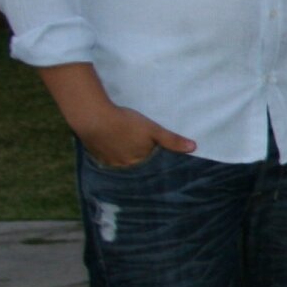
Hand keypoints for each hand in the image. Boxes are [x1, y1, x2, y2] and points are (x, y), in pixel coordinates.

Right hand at [75, 102, 195, 170]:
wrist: (93, 117)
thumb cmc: (125, 123)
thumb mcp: (152, 129)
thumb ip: (171, 140)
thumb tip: (193, 148)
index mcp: (138, 162)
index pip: (151, 169)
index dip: (155, 165)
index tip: (160, 165)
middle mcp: (123, 166)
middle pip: (135, 167)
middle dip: (141, 164)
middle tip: (144, 158)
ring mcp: (108, 162)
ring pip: (121, 164)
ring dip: (126, 160)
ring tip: (129, 152)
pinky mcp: (96, 155)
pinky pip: (108, 159)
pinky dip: (113, 155)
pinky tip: (114, 148)